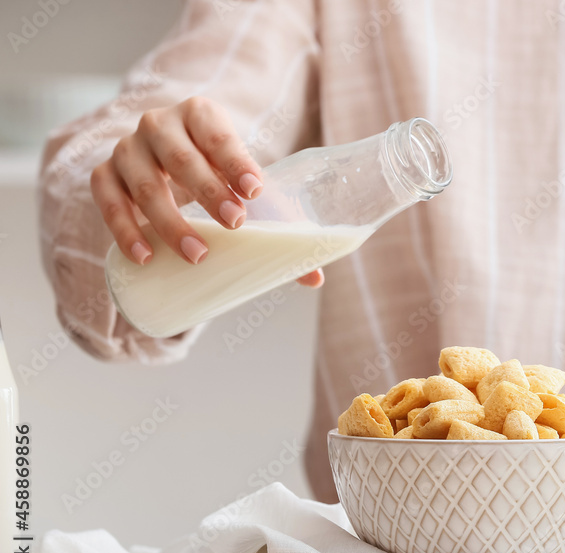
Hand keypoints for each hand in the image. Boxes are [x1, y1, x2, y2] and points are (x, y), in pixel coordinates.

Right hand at [90, 96, 321, 286]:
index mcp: (201, 115)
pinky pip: (107, 200)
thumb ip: (278, 223)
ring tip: (197, 254)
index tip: (255, 191)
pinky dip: (124, 229)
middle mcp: (159, 125)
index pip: (218, 135)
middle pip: (181, 159)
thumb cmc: (217, 173)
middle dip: (208, 192)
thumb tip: (313, 278)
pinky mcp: (104, 174)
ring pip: (144, 184)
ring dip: (170, 221)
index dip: (235, 161)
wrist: (168, 158)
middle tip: (234, 224)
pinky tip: (144, 256)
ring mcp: (128, 149)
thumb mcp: (244, 185)